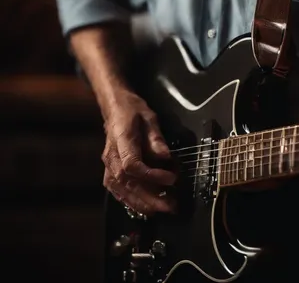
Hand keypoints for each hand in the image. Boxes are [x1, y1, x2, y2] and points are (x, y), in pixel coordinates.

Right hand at [102, 90, 176, 215]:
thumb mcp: (149, 118)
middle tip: (171, 205)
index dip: (151, 175)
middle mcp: (111, 157)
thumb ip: (156, 138)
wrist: (115, 109)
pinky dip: (132, 202)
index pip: (132, 165)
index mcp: (121, 140)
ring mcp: (107, 167)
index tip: (171, 179)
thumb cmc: (133, 111)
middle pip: (127, 183)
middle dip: (150, 197)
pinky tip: (146, 208)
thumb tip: (166, 156)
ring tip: (163, 209)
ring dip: (143, 203)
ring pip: (122, 191)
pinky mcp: (109, 173)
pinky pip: (118, 192)